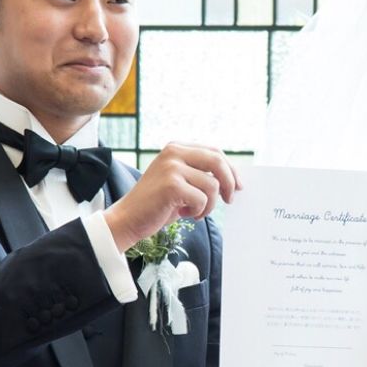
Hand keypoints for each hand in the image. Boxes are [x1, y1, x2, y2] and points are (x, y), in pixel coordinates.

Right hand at [104, 142, 239, 252]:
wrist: (129, 218)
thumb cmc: (158, 203)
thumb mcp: (180, 181)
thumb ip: (200, 173)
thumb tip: (233, 179)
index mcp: (176, 147)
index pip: (214, 151)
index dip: (230, 169)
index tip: (238, 186)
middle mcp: (174, 152)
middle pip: (217, 161)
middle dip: (229, 183)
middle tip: (230, 200)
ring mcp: (172, 167)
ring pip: (212, 185)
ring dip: (208, 205)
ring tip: (193, 211)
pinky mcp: (171, 185)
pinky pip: (202, 200)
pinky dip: (198, 212)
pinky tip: (183, 214)